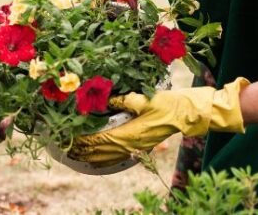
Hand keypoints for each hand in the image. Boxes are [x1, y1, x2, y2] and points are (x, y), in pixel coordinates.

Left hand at [68, 78, 248, 165]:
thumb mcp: (145, 97)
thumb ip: (124, 100)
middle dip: (84, 150)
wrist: (189, 113)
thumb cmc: (169, 104)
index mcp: (131, 133)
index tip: (71, 138)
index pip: (102, 140)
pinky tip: (98, 159)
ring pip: (110, 156)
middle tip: (68, 147)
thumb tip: (105, 99)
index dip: (85, 140)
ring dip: (93, 156)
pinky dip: (106, 158)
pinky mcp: (142, 143)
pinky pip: (120, 156)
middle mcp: (133, 143)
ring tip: (77, 154)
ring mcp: (138, 146)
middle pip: (103, 151)